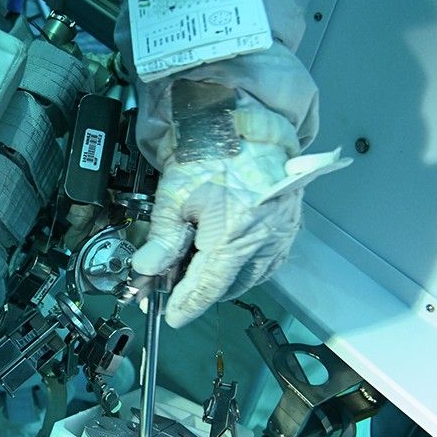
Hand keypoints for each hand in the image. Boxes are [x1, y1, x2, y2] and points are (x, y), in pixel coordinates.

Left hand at [133, 142, 347, 328]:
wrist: (246, 119)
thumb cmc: (211, 149)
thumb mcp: (175, 194)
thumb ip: (163, 238)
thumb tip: (146, 269)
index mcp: (234, 234)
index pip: (207, 287)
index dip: (187, 305)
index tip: (173, 317)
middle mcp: (264, 239)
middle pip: (229, 286)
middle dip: (202, 289)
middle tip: (176, 280)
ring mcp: (282, 233)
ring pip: (251, 277)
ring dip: (225, 279)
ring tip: (199, 264)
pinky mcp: (290, 225)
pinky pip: (268, 261)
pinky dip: (246, 264)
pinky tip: (227, 253)